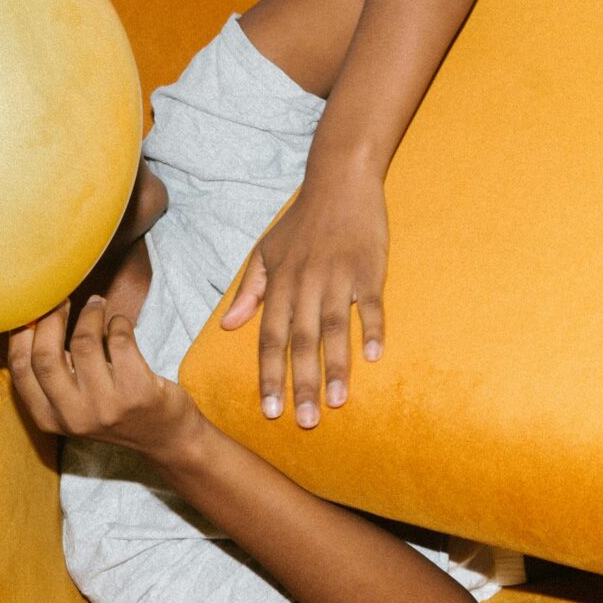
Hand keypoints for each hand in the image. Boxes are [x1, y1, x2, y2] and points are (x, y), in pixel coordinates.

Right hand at [9, 296, 199, 461]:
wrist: (165, 437)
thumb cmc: (114, 410)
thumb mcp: (73, 405)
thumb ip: (54, 375)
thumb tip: (34, 318)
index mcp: (48, 418)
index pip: (19, 369)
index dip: (21, 332)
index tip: (32, 307)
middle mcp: (72, 415)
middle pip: (45, 355)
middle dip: (51, 317)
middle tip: (62, 297)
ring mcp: (105, 406)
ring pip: (84, 342)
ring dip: (90, 314)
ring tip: (97, 303)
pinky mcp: (137, 391)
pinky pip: (119, 340)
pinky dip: (119, 323)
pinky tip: (121, 324)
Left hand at [219, 163, 387, 425]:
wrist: (339, 181)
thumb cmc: (301, 220)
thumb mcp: (266, 250)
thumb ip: (249, 289)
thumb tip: (228, 325)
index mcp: (281, 283)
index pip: (271, 337)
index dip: (270, 375)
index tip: (270, 410)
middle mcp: (306, 283)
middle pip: (301, 341)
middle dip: (302, 383)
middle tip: (305, 422)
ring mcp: (339, 276)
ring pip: (334, 328)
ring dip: (335, 367)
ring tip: (337, 402)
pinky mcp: (369, 268)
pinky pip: (371, 304)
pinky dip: (372, 329)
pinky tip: (375, 357)